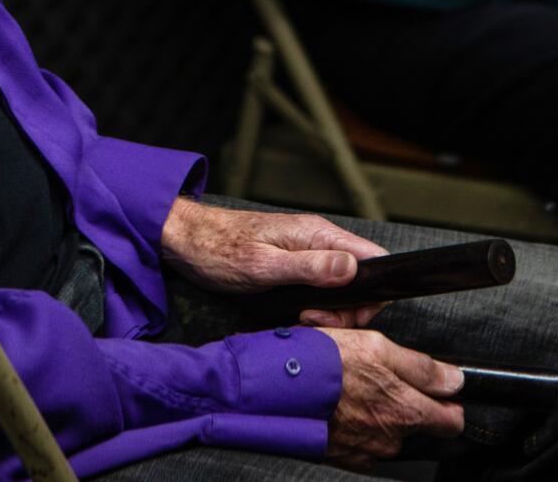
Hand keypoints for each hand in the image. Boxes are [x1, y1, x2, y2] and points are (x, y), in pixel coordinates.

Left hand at [159, 198, 389, 326]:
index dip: (372, 293)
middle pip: (361, 277)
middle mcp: (318, 240)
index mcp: (318, 234)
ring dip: (330, 310)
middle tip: (313, 321)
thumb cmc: (217, 250)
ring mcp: (306, 251)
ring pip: (342, 285)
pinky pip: (322, 286)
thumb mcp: (263, 266)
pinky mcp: (294, 263)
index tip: (344, 316)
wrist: (184, 240)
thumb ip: (310, 267)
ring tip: (301, 319)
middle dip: (348, 309)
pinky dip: (317, 305)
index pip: (373, 259)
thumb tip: (353, 269)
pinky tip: (296, 314)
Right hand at [318, 327, 464, 466]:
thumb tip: (455, 380)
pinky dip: (358, 427)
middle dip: (407, 403)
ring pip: (389, 434)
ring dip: (379, 414)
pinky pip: (364, 444)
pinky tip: (342, 406)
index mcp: (405, 412)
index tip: (441, 392)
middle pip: (417, 426)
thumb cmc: (322, 364)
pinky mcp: (344, 457)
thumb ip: (422, 368)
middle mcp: (389, 439)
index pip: (450, 422)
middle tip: (381, 377)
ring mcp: (366, 452)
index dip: (449, 403)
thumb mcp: (377, 347)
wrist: (274, 389)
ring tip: (355, 388)